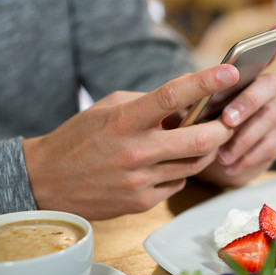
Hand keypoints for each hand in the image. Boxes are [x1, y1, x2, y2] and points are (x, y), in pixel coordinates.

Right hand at [22, 65, 238, 218]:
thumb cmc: (81, 138)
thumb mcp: (110, 108)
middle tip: (228, 122)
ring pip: (195, 165)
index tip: (229, 72)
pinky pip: (179, 183)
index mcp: (125, 120)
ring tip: (200, 140)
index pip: (172, 96)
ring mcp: (140, 181)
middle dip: (223, 130)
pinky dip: (182, 171)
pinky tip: (169, 163)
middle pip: (200, 141)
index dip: (205, 82)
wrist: (46, 181)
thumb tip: (191, 105)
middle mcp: (135, 152)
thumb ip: (150, 104)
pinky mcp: (142, 202)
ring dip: (205, 151)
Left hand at [197, 23, 275, 185]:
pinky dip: (247, 157)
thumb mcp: (186, 113)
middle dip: (248, 102)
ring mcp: (274, 115)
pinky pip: (270, 146)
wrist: (207, 162)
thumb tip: (184, 96)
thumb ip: (190, 100)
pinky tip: (229, 166)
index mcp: (242, 79)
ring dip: (244, 137)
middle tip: (226, 120)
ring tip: (221, 155)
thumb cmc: (196, 129)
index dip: (274, 42)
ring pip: (270, 118)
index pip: (261, 56)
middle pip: (269, 85)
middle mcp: (263, 92)